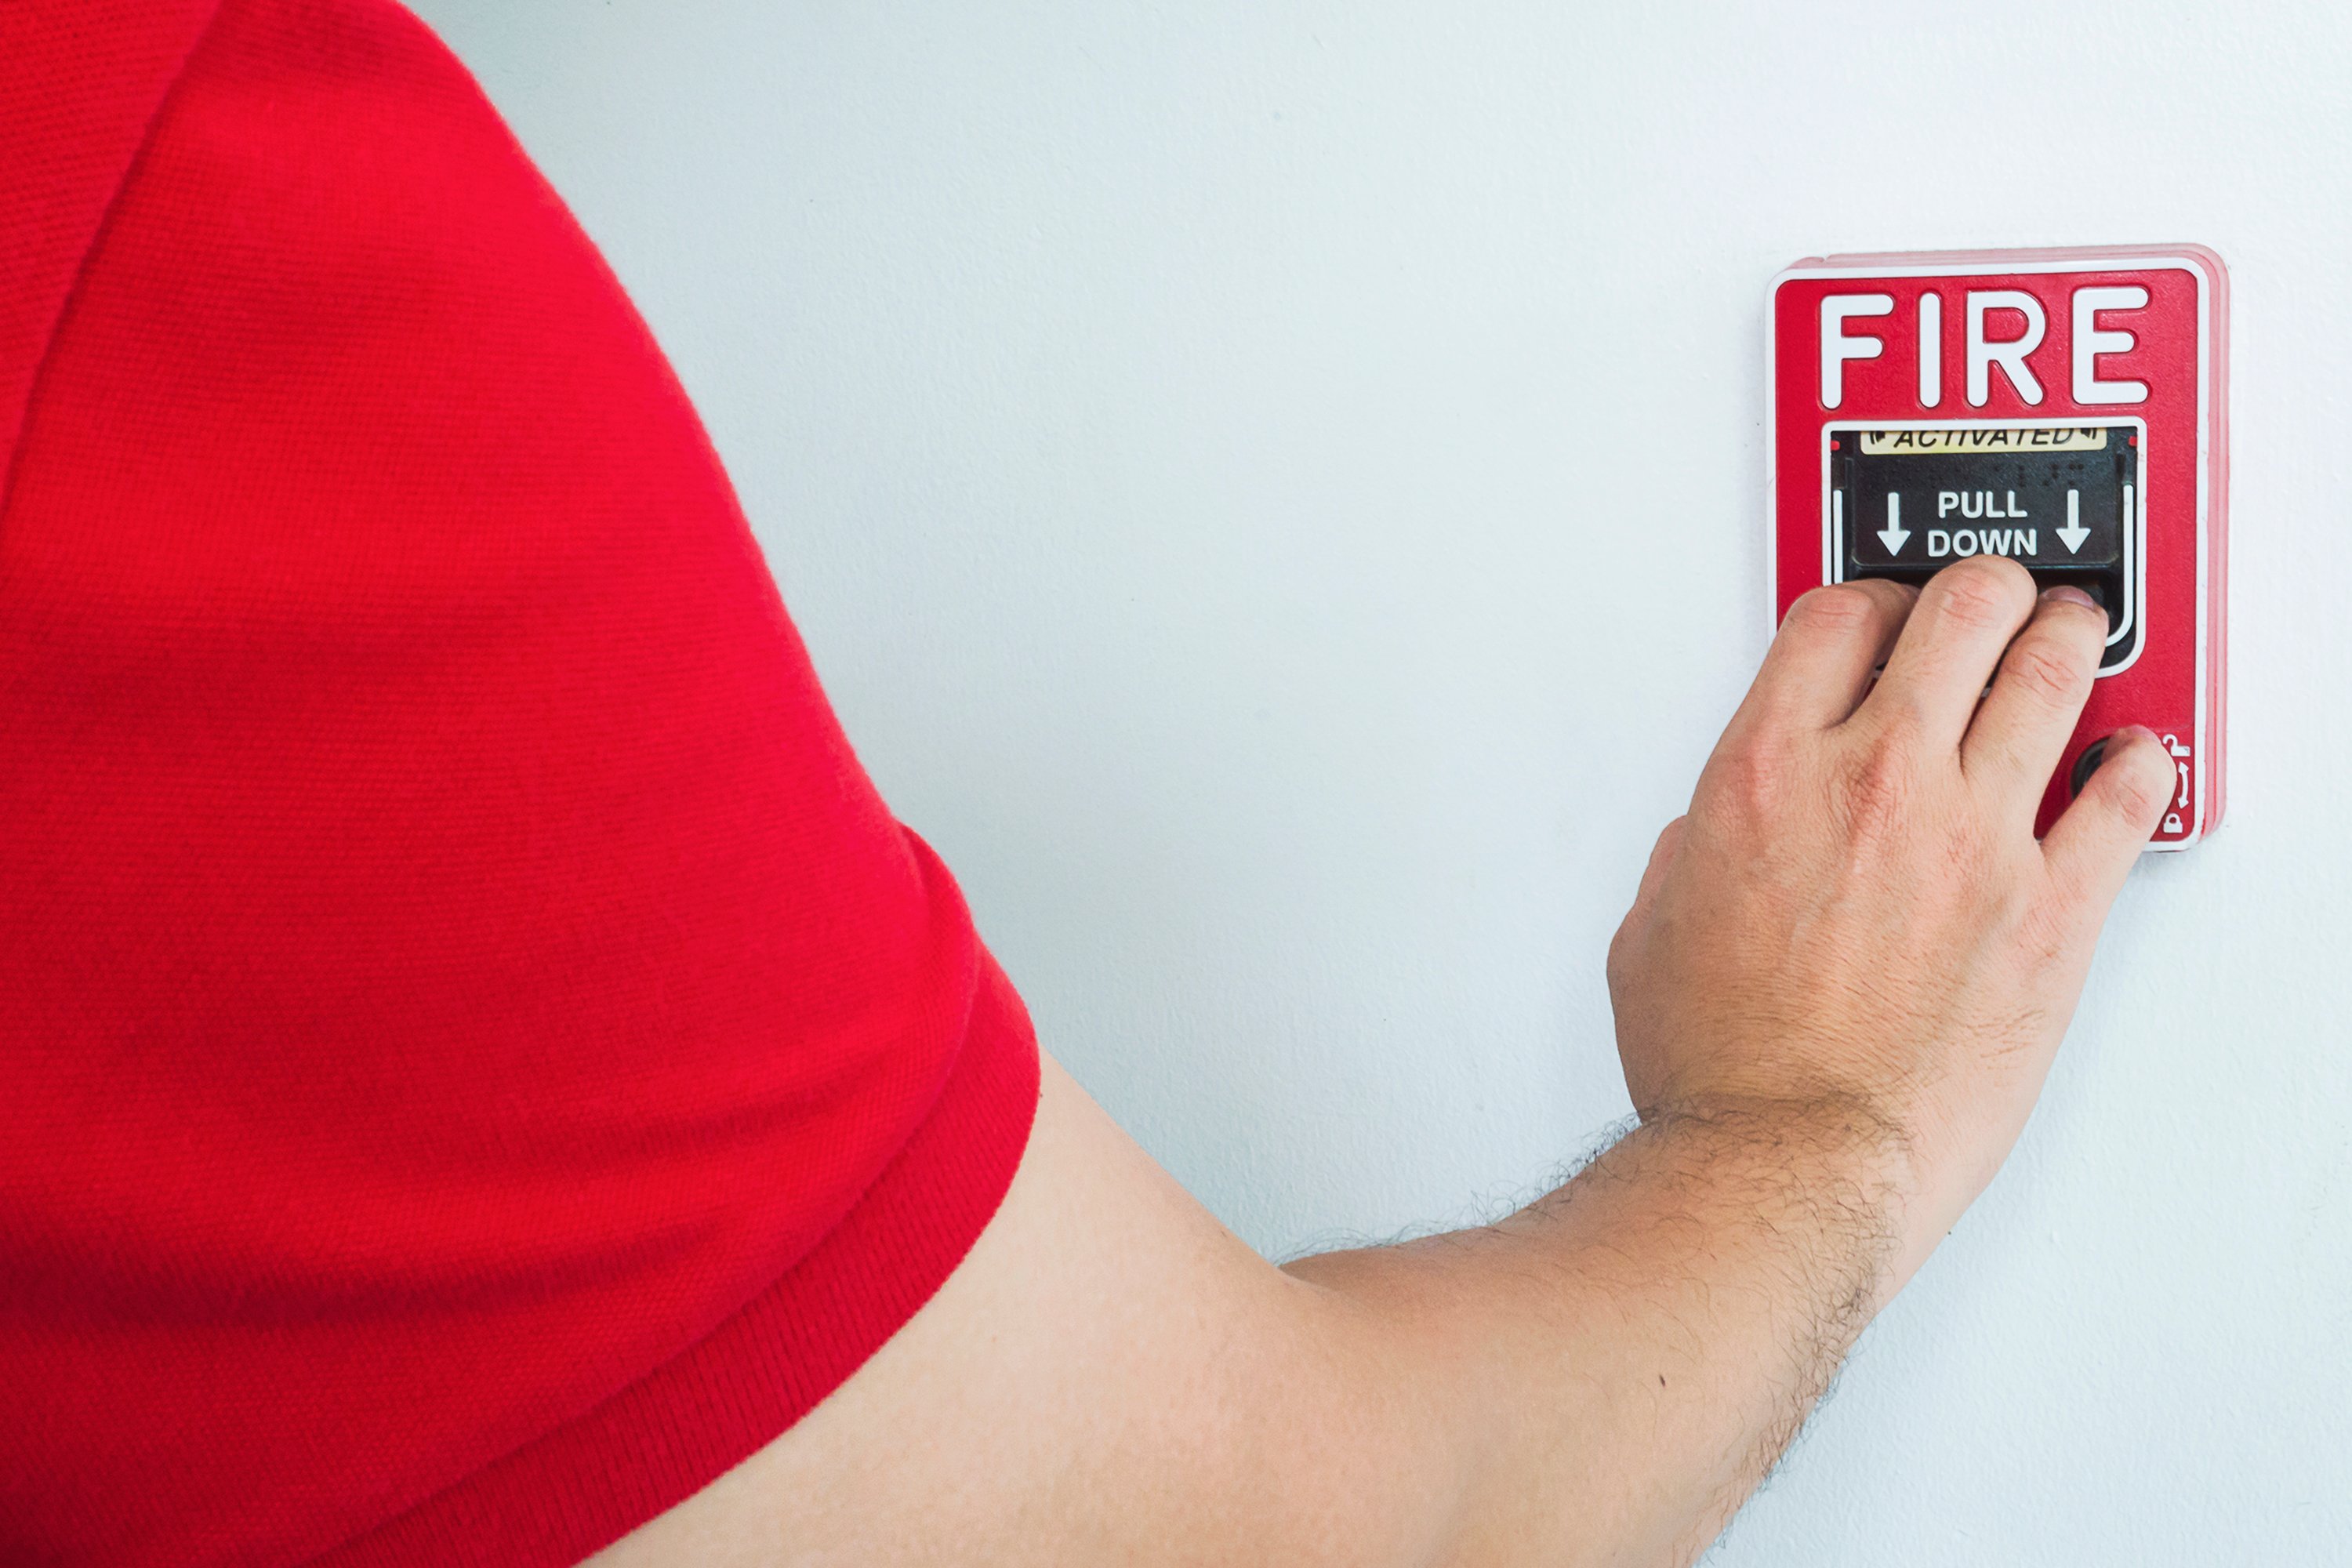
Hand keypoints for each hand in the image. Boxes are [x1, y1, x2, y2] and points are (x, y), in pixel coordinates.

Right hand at [1606, 557, 2175, 1283]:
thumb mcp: (1650, 932)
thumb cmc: (1719, 1069)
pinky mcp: (2052, 910)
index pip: (1835, 618)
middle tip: (1989, 602)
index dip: (1865, 600)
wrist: (1787, 1163)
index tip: (1878, 616)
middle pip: (1957, 613)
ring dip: (2063, 638)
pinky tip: (2132, 754)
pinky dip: (2138, 761)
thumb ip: (1690, 855)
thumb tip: (1717, 836)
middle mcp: (1873, 784)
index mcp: (1763, 776)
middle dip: (1977, 593)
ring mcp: (1974, 839)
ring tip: (2067, 635)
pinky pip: (2124, 799)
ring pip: (2050, 674)